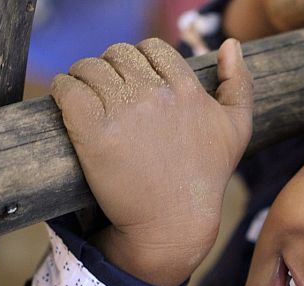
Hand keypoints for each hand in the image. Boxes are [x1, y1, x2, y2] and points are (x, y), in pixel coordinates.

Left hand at [51, 38, 252, 285]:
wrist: (173, 223)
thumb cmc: (205, 178)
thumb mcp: (237, 130)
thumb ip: (239, 84)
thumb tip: (232, 43)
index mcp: (186, 89)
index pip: (152, 48)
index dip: (141, 61)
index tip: (135, 82)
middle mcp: (156, 95)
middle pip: (118, 54)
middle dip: (111, 68)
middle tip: (108, 92)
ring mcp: (124, 112)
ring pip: (89, 67)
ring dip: (84, 77)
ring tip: (85, 97)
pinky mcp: (94, 133)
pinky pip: (68, 89)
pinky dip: (63, 89)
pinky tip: (67, 101)